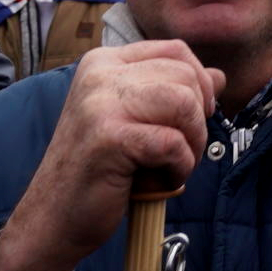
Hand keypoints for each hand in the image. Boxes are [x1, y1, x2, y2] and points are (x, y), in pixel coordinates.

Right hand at [0, 42, 220, 270]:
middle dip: (198, 119)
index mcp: (103, 62)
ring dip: (192, 142)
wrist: (51, 220)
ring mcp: (100, 104)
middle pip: (186, 76)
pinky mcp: (108, 138)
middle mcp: (99, 75)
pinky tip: (161, 181)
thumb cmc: (97, 171)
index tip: (194, 117)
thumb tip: (220, 76)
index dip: (200, 84)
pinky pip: (173, 143)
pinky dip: (180, 167)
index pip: (176, 50)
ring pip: (185, 103)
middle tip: (178, 152)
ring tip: (171, 165)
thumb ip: (173, 92)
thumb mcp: (135, 120)